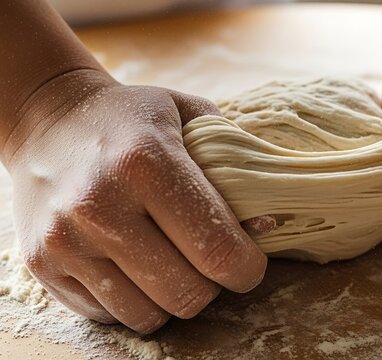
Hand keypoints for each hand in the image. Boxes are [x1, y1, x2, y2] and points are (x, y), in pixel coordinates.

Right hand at [4, 69, 268, 332]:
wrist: (49, 121)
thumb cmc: (134, 120)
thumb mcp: (192, 116)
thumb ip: (236, 165)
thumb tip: (265, 226)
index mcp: (147, 162)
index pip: (218, 250)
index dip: (247, 269)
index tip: (249, 262)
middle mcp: (99, 204)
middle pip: (187, 293)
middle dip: (212, 285)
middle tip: (209, 259)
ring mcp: (65, 240)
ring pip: (148, 315)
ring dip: (171, 297)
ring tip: (171, 261)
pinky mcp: (41, 265)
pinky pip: (109, 315)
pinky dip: (132, 300)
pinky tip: (133, 264)